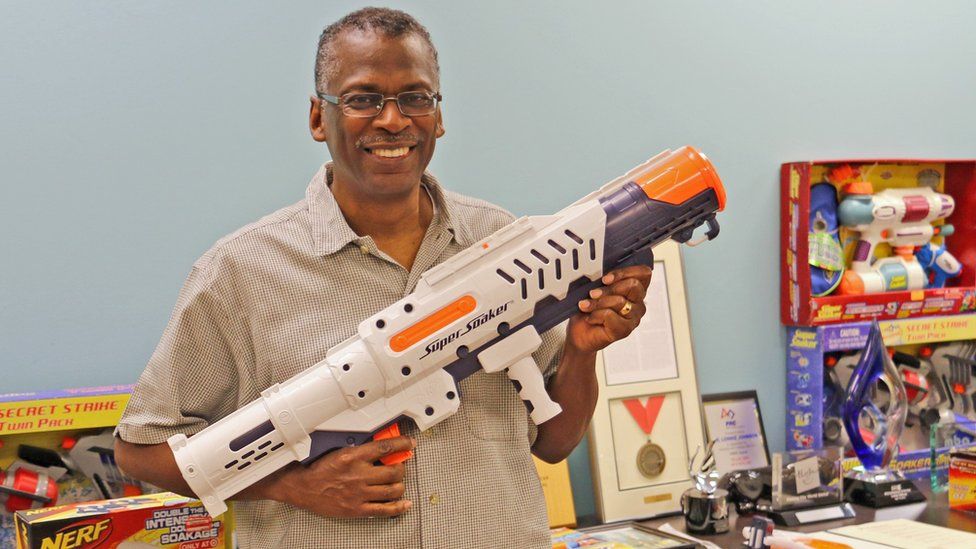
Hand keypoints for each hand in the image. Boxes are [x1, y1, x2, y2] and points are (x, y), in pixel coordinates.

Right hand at [262, 435, 413, 517]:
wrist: (302, 488)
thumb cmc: (318, 469)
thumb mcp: (339, 451)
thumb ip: (360, 450)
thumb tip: (380, 448)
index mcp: (353, 457)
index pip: (385, 447)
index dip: (402, 444)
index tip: (410, 443)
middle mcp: (359, 475)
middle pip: (394, 471)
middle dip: (401, 467)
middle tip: (399, 466)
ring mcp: (359, 493)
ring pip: (393, 489)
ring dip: (400, 485)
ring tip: (397, 482)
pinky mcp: (357, 509)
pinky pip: (385, 510)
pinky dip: (399, 507)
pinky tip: (405, 503)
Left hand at [567, 265, 651, 353]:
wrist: (580, 332)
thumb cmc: (589, 310)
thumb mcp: (596, 288)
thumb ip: (604, 279)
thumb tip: (598, 268)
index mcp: (635, 289)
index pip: (644, 274)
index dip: (626, 272)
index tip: (606, 278)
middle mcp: (637, 303)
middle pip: (634, 285)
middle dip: (610, 287)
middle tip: (594, 293)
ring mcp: (633, 318)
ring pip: (620, 301)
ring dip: (598, 302)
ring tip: (587, 305)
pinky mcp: (624, 330)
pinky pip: (610, 315)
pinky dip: (596, 315)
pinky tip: (591, 318)